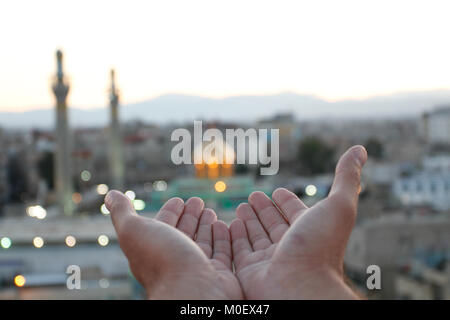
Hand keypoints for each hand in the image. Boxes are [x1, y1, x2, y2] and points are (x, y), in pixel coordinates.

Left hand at [105, 192, 242, 298]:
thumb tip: (111, 195)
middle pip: (184, 233)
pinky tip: (226, 226)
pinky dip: (224, 238)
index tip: (178, 200)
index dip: (170, 212)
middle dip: (190, 216)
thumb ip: (122, 212)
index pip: (163, 227)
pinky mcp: (220, 275)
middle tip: (198, 201)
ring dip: (207, 225)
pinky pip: (224, 252)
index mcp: (155, 251)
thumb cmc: (161, 261)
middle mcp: (176, 262)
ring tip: (211, 211)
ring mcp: (199, 269)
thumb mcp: (133, 231)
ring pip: (204, 242)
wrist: (192, 293)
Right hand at [229, 145, 366, 298]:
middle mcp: (289, 245)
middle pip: (273, 223)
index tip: (278, 191)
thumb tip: (360, 149)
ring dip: (247, 220)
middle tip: (253, 195)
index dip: (286, 201)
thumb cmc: (321, 246)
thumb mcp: (339, 205)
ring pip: (255, 235)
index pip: (295, 211)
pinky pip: (238, 250)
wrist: (301, 287)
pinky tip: (229, 223)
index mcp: (309, 231)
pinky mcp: (249, 271)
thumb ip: (346, 177)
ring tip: (240, 206)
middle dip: (263, 208)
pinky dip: (233, 237)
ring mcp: (269, 259)